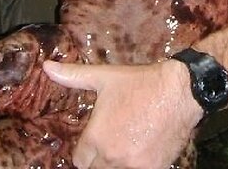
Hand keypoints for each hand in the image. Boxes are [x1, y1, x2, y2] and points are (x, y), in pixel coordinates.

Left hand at [43, 59, 202, 168]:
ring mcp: (134, 166)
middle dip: (100, 158)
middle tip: (111, 142)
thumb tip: (47, 67)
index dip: (85, 151)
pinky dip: (137, 165)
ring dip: (118, 162)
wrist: (180, 91)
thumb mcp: (104, 78)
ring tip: (126, 146)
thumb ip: (73, 76)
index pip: (79, 160)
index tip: (93, 143)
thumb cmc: (141, 83)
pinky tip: (142, 150)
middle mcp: (112, 156)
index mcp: (96, 137)